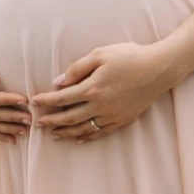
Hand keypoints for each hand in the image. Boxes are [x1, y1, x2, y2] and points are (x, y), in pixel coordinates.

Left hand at [30, 42, 176, 142]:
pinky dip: (88, 137)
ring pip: (84, 128)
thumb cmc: (129, 56)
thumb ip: (77, 69)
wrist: (159, 69)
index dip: (46, 101)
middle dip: (51, 121)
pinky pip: (101, 133)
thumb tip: (58, 82)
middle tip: (37, 124)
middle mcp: (100, 105)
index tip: (34, 102)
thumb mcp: (100, 54)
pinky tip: (79, 139)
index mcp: (92, 88)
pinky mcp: (123, 120)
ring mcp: (112, 115)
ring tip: (54, 135)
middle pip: (69, 117)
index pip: (61, 98)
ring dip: (66, 132)